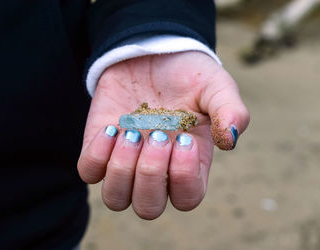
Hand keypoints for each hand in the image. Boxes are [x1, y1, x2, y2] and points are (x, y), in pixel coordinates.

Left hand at [77, 52, 248, 218]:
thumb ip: (230, 110)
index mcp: (189, 162)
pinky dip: (97, 155)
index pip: (187, 198)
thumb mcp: (216, 86)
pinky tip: (113, 126)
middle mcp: (157, 169)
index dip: (184, 178)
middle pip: (148, 207)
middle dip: (151, 174)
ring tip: (132, 131)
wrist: (152, 53)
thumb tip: (230, 140)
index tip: (184, 139)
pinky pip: (89, 172)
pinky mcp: (100, 146)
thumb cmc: (188, 75)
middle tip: (158, 134)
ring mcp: (126, 161)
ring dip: (122, 169)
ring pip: (116, 199)